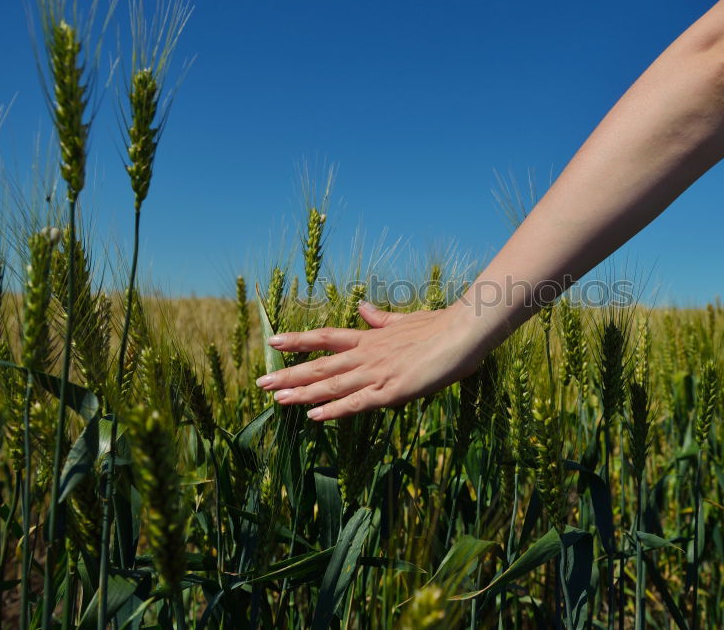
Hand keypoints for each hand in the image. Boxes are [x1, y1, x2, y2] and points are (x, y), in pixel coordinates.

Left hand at [255, 301, 482, 420]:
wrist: (463, 333)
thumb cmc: (441, 326)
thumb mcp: (406, 320)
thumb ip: (381, 319)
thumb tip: (363, 307)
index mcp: (371, 338)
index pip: (326, 338)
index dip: (299, 340)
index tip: (273, 341)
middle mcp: (367, 354)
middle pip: (321, 365)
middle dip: (290, 374)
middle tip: (261, 383)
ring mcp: (377, 372)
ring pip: (332, 384)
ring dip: (302, 393)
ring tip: (276, 399)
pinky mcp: (392, 390)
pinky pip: (357, 403)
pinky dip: (334, 410)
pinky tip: (313, 416)